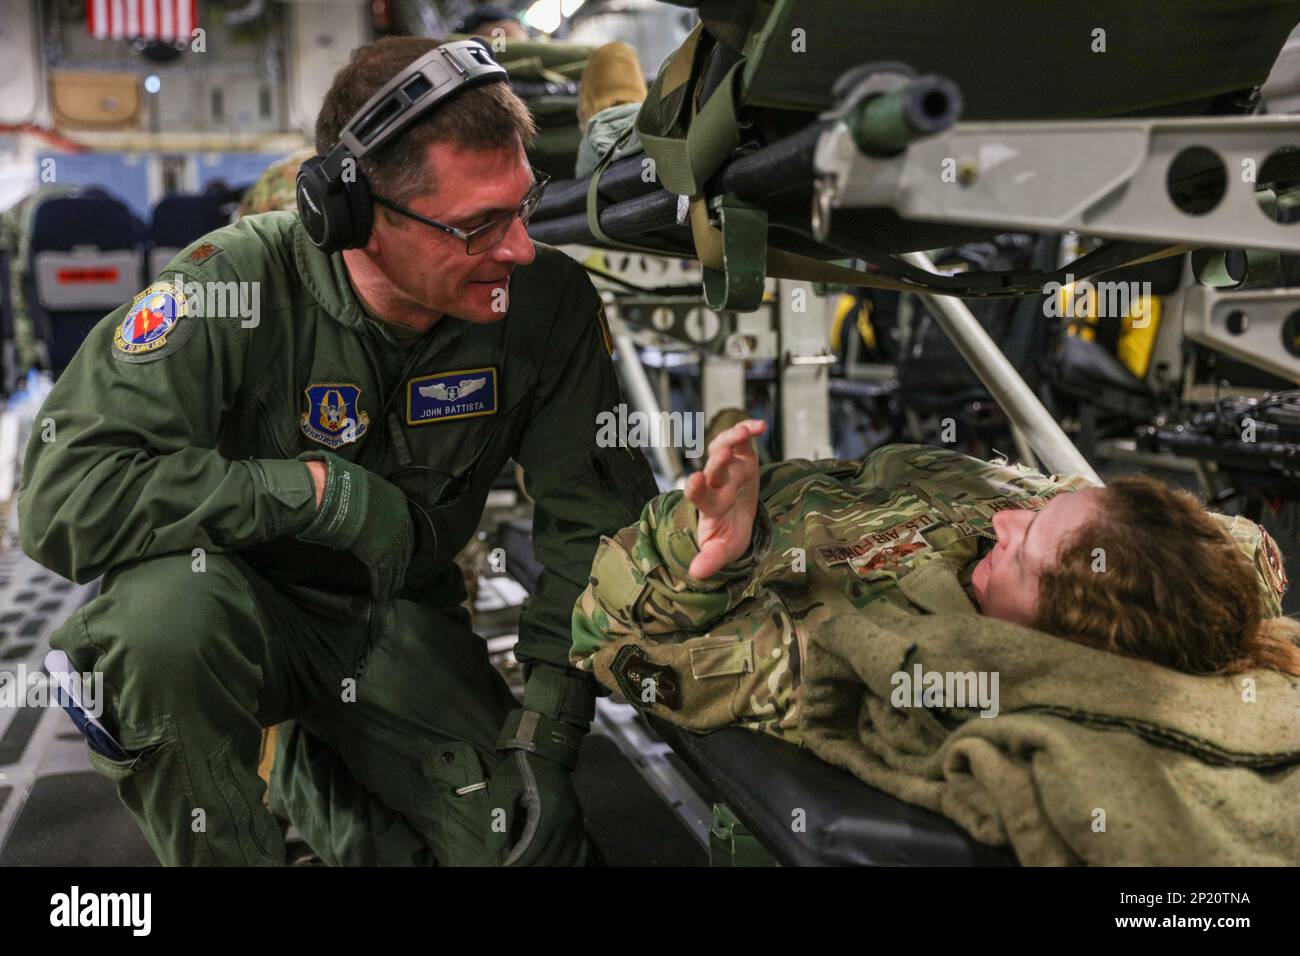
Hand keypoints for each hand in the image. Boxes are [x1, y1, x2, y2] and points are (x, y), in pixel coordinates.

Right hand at [294, 451, 413, 600]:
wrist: (334, 494)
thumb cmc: (340, 485)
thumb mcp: (361, 486)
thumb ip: (366, 500)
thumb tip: (357, 507)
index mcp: (397, 502)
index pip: (403, 527)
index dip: (401, 543)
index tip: (399, 552)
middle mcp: (401, 522)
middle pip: (404, 549)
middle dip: (401, 564)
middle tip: (399, 577)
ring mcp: (392, 539)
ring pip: (396, 566)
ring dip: (393, 580)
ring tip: (391, 591)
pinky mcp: (380, 555)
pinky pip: (383, 575)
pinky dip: (382, 587)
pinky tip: (380, 596)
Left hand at [487, 749, 587, 866]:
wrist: (547, 752)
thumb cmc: (520, 768)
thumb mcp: (503, 786)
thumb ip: (499, 816)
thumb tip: (495, 849)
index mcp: (547, 810)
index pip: (531, 848)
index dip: (516, 862)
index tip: (503, 867)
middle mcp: (565, 819)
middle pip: (547, 856)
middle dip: (528, 866)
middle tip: (511, 867)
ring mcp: (574, 820)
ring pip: (562, 857)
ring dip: (544, 865)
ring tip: (527, 864)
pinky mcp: (577, 820)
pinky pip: (574, 849)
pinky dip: (561, 861)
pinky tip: (548, 863)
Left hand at [685, 418, 765, 579]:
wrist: (737, 517)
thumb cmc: (729, 533)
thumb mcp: (724, 550)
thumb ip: (711, 559)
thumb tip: (696, 574)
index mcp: (711, 506)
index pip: (700, 497)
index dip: (697, 489)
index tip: (694, 483)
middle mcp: (716, 483)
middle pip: (714, 470)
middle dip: (718, 462)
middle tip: (722, 453)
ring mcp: (728, 467)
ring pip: (724, 448)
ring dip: (731, 439)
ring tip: (744, 433)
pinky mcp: (741, 456)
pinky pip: (742, 440)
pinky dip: (748, 430)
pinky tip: (759, 425)